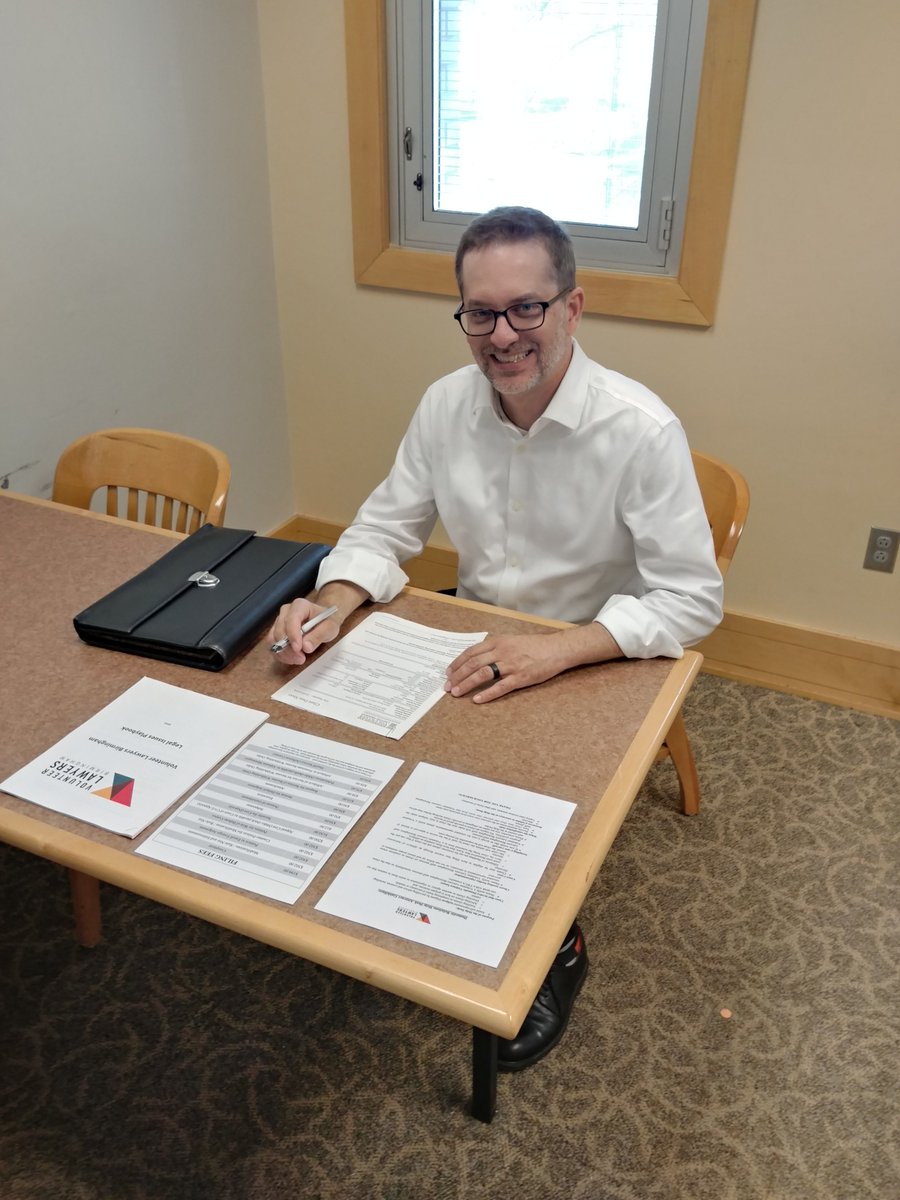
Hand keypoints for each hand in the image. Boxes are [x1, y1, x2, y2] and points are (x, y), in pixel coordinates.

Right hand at [269, 598, 340, 665]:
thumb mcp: (330, 628)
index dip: (293, 635)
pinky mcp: (276, 631)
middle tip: (301, 658)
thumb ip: (318, 636)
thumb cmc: (326, 621)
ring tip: (298, 659)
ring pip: (273, 639)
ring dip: (284, 652)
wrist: (323, 621)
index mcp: (300, 605)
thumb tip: (306, 647)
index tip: (298, 649)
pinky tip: (292, 658)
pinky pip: (272, 645)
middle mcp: (286, 611)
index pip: (292, 619)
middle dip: (289, 647)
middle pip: (280, 630)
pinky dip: (281, 654)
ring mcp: (279, 621)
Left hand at [444, 633, 569, 702]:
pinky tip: (477, 699)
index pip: (471, 652)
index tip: (448, 672)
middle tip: (447, 686)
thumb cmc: (535, 645)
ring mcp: (511, 665)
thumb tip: (477, 658)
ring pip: (483, 674)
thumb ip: (495, 647)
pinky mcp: (521, 678)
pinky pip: (500, 687)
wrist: (557, 649)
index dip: (457, 663)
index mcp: (498, 641)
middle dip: (457, 675)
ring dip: (467, 684)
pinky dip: (487, 694)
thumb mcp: (511, 640)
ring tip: (456, 693)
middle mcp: (502, 652)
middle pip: (473, 664)